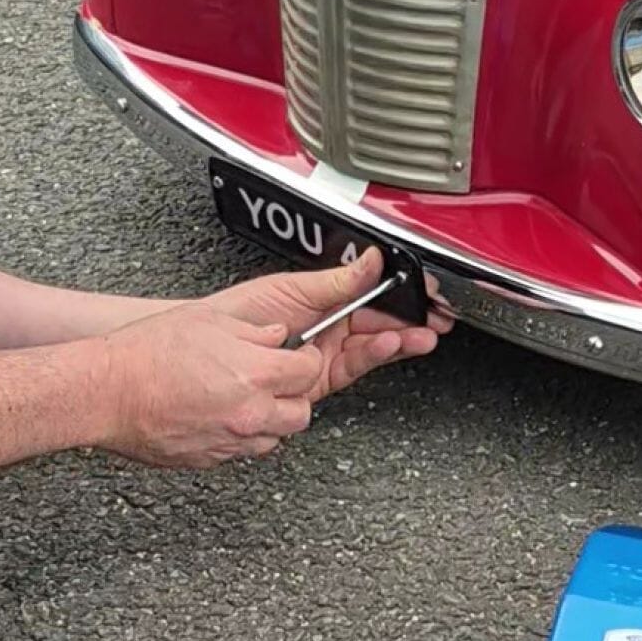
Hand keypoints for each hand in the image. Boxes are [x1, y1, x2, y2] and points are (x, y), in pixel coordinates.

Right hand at [96, 300, 327, 468]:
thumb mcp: (208, 320)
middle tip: (279, 378)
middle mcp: (248, 413)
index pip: (308, 372)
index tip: (299, 354)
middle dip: (295, 394)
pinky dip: (242, 436)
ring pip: (275, 438)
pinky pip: (241, 452)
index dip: (306, 359)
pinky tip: (224, 416)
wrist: (106, 392)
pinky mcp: (207, 459)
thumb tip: (276, 334)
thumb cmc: (146, 353)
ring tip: (251, 399)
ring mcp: (228, 441)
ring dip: (271, 420)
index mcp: (254, 374)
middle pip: (300, 413)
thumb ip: (253, 330)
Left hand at [208, 247, 451, 404]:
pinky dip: (375, 355)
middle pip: (380, 323)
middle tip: (435, 318)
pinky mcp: (318, 381)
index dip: (401, 294)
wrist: (205, 351)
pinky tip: (390, 345)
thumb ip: (335, 279)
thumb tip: (371, 259)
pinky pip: (354, 367)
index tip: (425, 291)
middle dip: (411, 320)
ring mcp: (325, 356)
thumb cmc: (236, 316)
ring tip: (419, 334)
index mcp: (325, 302)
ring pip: (373, 347)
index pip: (372, 296)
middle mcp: (329, 329)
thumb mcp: (290, 288)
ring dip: (400, 339)